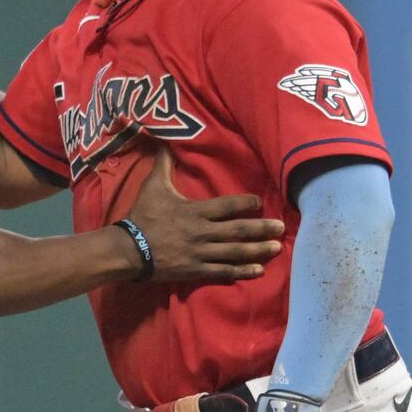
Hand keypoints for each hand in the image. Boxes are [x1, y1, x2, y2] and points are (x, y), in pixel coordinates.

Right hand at [126, 147, 283, 281]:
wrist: (130, 249)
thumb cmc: (143, 216)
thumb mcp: (153, 186)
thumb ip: (164, 164)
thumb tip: (164, 139)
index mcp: (195, 211)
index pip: (227, 206)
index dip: (245, 204)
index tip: (260, 203)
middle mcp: (202, 232)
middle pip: (237, 231)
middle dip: (261, 229)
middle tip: (281, 228)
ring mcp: (200, 253)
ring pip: (235, 252)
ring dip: (257, 250)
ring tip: (276, 248)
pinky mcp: (196, 270)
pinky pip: (223, 271)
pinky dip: (242, 271)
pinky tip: (258, 271)